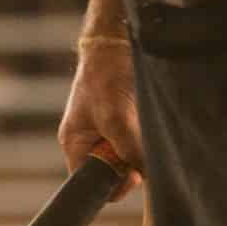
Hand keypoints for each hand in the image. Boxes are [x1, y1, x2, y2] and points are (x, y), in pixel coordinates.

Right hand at [59, 40, 144, 201]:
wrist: (119, 40)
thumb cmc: (106, 75)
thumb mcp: (115, 118)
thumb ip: (128, 151)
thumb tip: (147, 177)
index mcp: (76, 144)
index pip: (88, 182)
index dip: (110, 185)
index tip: (131, 175)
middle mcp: (92, 142)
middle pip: (112, 173)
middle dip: (129, 167)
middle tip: (142, 153)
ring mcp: (110, 133)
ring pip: (130, 158)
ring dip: (141, 151)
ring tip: (145, 129)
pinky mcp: (128, 122)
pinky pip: (140, 142)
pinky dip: (147, 138)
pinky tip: (150, 123)